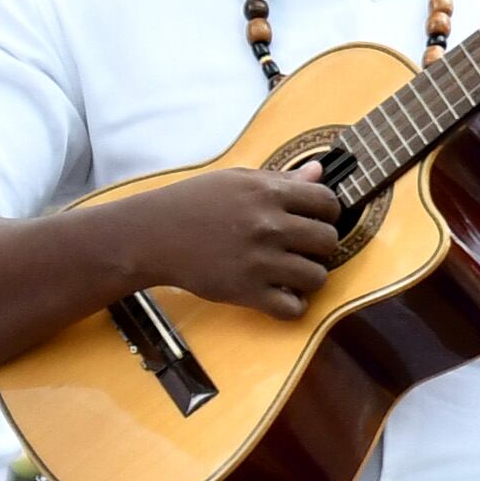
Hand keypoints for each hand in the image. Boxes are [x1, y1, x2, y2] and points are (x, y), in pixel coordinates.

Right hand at [138, 162, 345, 318]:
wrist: (150, 235)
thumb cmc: (193, 203)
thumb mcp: (235, 181)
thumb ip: (280, 179)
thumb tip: (320, 171)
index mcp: (267, 193)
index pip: (328, 202)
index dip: (328, 213)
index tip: (315, 220)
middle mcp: (267, 225)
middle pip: (329, 241)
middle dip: (320, 246)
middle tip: (301, 248)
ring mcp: (258, 261)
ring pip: (318, 277)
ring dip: (309, 277)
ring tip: (291, 272)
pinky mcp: (246, 291)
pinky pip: (293, 309)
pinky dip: (292, 306)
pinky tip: (280, 295)